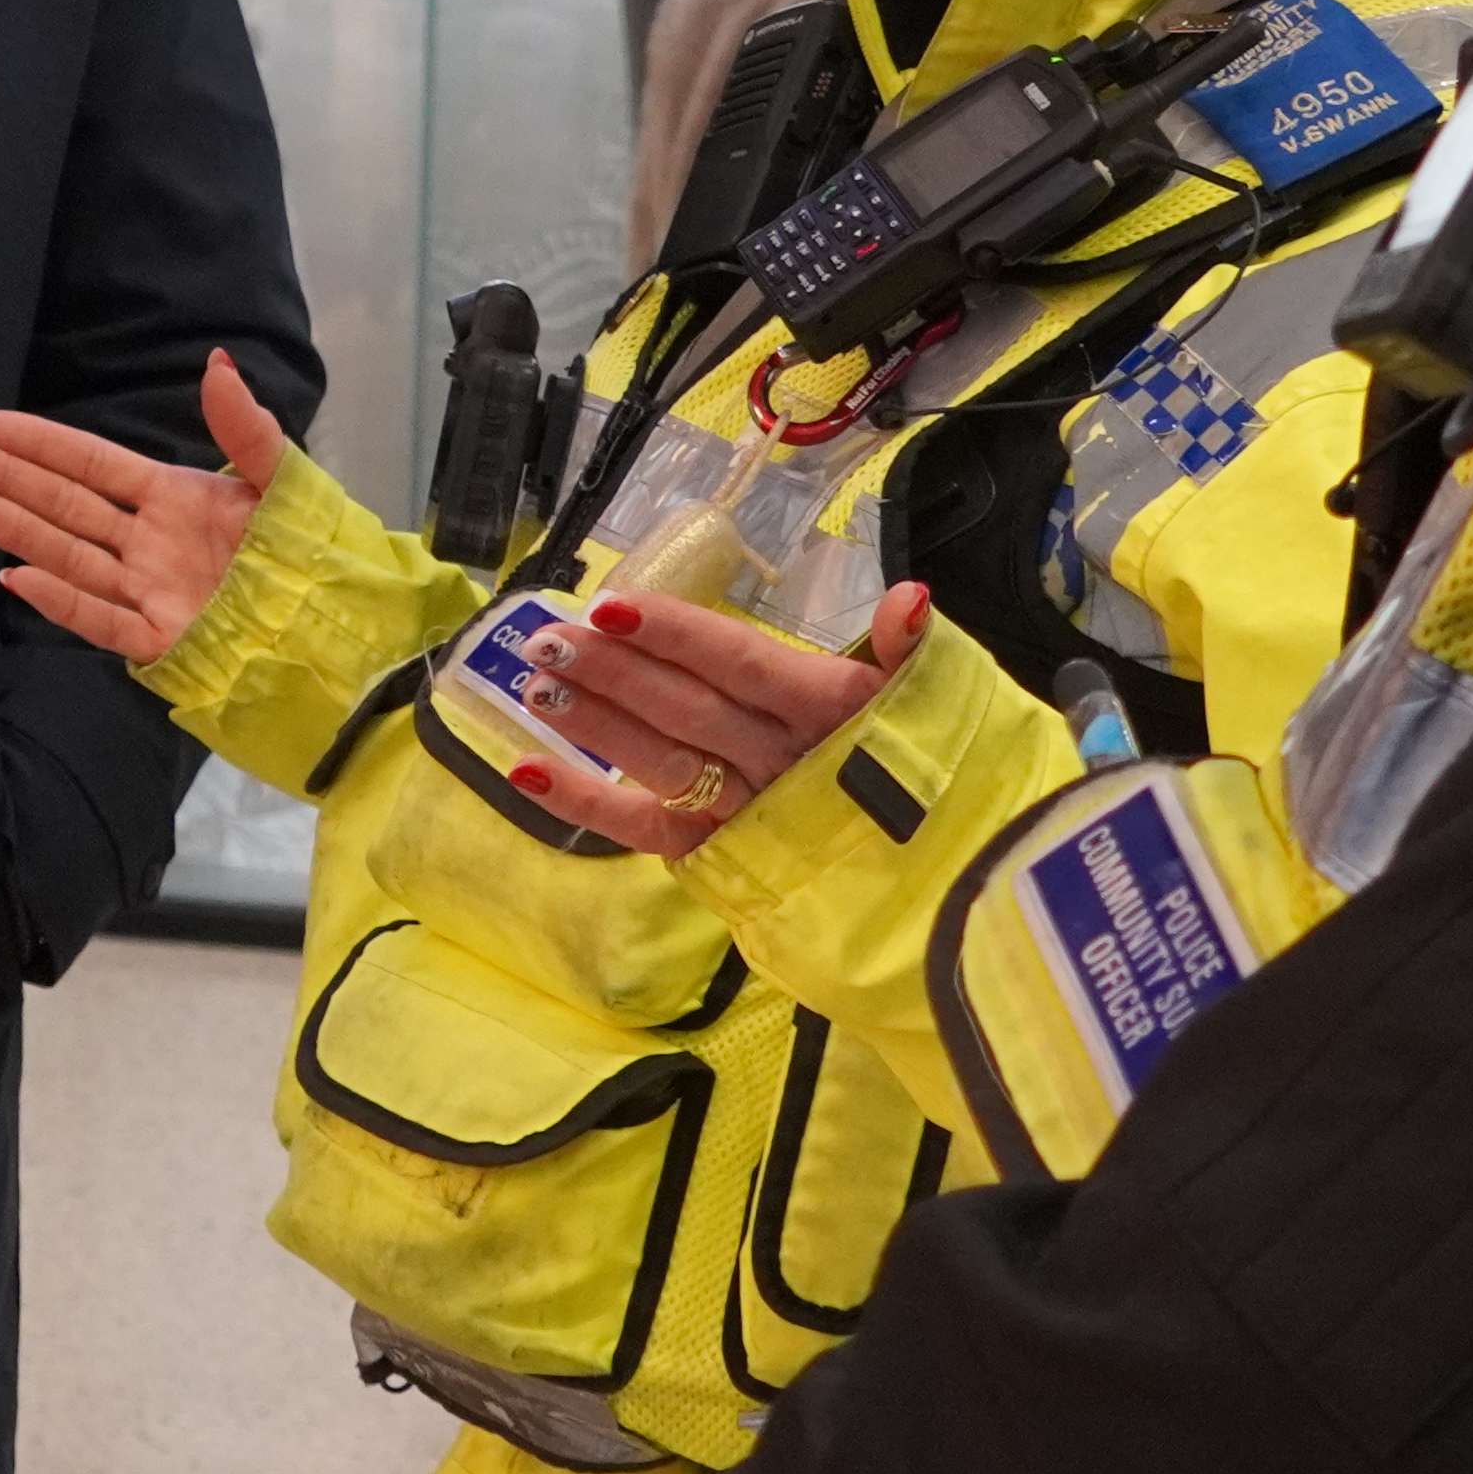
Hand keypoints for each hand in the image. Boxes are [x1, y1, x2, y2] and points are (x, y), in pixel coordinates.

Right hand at [0, 349, 287, 661]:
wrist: (344, 627)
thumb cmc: (315, 555)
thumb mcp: (285, 481)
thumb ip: (246, 429)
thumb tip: (215, 363)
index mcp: (172, 499)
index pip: (87, 463)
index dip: (34, 443)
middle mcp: (147, 543)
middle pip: (60, 503)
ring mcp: (147, 592)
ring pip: (64, 552)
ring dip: (9, 524)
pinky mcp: (160, 641)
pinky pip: (101, 619)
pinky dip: (60, 600)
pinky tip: (15, 574)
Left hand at [505, 580, 933, 854]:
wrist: (947, 876)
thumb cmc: (922, 764)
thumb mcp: (928, 700)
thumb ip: (906, 650)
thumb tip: (911, 598)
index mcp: (827, 709)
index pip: (739, 664)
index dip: (675, 635)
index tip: (610, 605)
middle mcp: (781, 760)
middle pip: (686, 710)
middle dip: (613, 671)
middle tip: (547, 638)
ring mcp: (745, 811)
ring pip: (661, 763)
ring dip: (594, 723)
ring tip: (537, 682)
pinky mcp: (717, 852)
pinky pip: (643, 828)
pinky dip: (582, 801)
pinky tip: (525, 767)